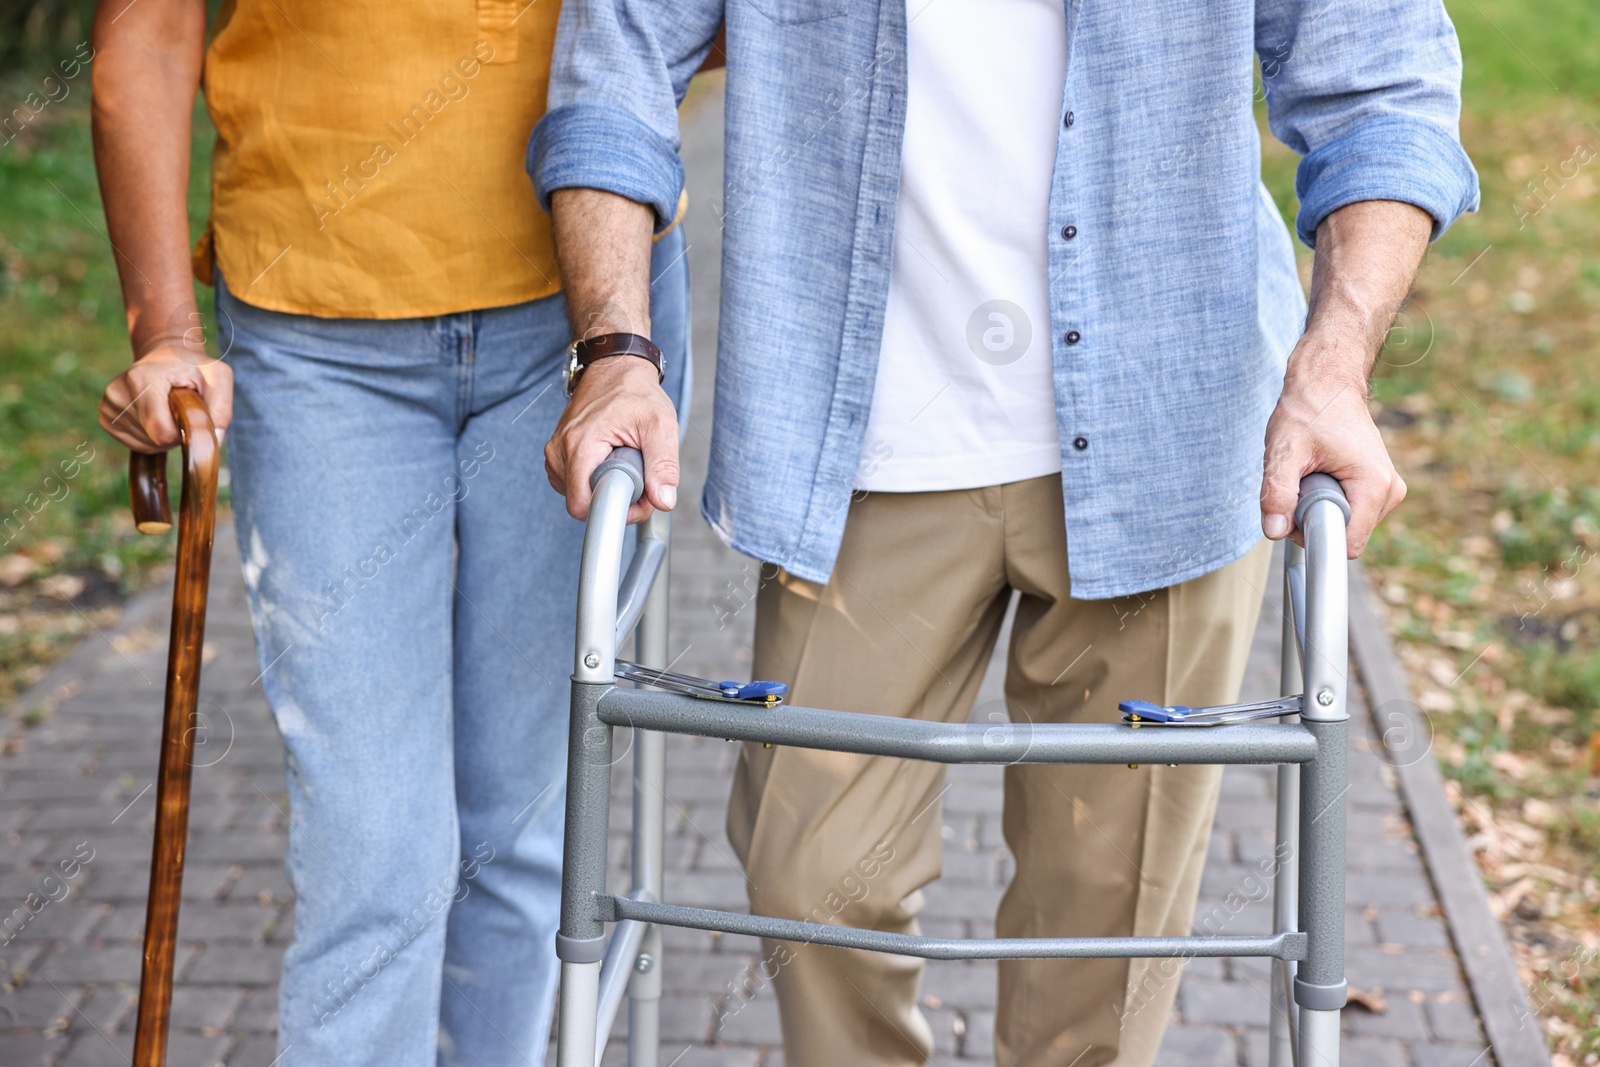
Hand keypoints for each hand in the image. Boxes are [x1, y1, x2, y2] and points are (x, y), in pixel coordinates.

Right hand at [99, 343, 232, 452]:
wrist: (165, 356)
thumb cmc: (194, 368)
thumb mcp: (218, 377)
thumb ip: (221, 409)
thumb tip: (214, 442)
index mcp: (142, 379)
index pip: (162, 432)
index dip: (184, 432)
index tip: (190, 413)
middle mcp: (117, 391)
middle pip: (155, 440)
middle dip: (176, 433)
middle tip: (180, 407)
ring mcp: (107, 405)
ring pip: (146, 445)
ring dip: (165, 435)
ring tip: (168, 408)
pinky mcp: (105, 418)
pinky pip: (136, 445)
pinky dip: (152, 437)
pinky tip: (156, 414)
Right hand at [545, 356, 679, 522]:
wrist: (615, 367)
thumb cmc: (636, 392)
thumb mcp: (659, 425)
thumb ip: (664, 465)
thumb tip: (663, 501)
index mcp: (580, 445)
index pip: (583, 506)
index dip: (616, 510)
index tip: (639, 497)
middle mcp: (559, 451)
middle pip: (583, 502)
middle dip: (614, 497)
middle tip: (638, 474)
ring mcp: (555, 452)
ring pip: (578, 495)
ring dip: (605, 488)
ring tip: (625, 462)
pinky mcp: (558, 453)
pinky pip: (574, 483)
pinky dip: (594, 479)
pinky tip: (610, 462)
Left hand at [1260, 338, 1405, 557]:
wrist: (1328, 383)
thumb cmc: (1309, 409)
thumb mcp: (1284, 450)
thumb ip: (1277, 493)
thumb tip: (1274, 530)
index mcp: (1375, 485)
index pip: (1347, 545)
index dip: (1313, 535)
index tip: (1294, 510)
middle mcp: (1389, 492)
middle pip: (1343, 535)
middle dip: (1312, 518)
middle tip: (1299, 480)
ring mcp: (1386, 491)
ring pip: (1343, 525)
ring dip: (1316, 507)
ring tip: (1310, 472)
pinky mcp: (1376, 489)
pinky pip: (1345, 512)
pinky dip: (1325, 499)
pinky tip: (1319, 473)